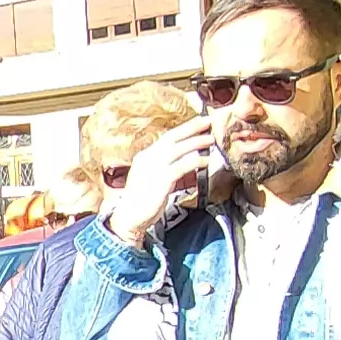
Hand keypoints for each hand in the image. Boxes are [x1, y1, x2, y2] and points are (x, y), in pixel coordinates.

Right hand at [105, 113, 222, 246]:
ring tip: (211, 138)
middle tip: (207, 121)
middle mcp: (148, 158)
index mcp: (145, 156)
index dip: (183, 130)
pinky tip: (207, 160)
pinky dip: (196, 161)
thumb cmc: (143, 201)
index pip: (166, 138)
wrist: (129, 218)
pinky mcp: (161, 180)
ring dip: (196, 142)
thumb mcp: (154, 179)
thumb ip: (168, 168)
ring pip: (178, 149)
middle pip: (172, 138)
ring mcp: (153, 168)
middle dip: (191, 128)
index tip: (198, 123)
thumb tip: (188, 161)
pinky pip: (182, 166)